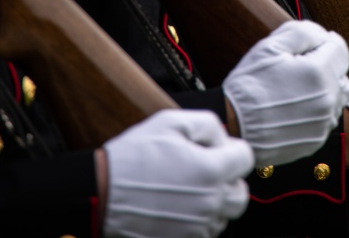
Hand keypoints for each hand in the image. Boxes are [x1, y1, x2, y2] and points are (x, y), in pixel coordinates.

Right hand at [102, 109, 253, 237]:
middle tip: (203, 170)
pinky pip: (204, 232)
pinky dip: (196, 220)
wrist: (102, 192)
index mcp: (211, 170)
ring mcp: (197, 226)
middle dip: (227, 180)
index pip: (246, 159)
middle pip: (240, 194)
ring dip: (212, 202)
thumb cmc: (133, 156)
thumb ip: (208, 124)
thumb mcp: (170, 122)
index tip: (215, 149)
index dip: (231, 149)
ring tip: (184, 188)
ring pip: (223, 215)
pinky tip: (176, 206)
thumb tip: (224, 138)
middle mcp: (210, 202)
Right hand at [223, 20, 348, 166]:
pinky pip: (328, 117)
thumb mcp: (270, 46)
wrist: (233, 125)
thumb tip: (323, 35)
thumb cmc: (249, 84)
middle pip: (342, 73)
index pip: (340, 49)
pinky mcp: (316, 139)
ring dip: (326, 86)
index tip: (313, 43)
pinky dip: (319, 107)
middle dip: (327, 64)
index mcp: (318, 73)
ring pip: (338, 97)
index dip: (326, 41)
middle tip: (301, 64)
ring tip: (299, 85)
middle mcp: (327, 100)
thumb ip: (302, 32)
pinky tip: (295, 104)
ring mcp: (323, 123)